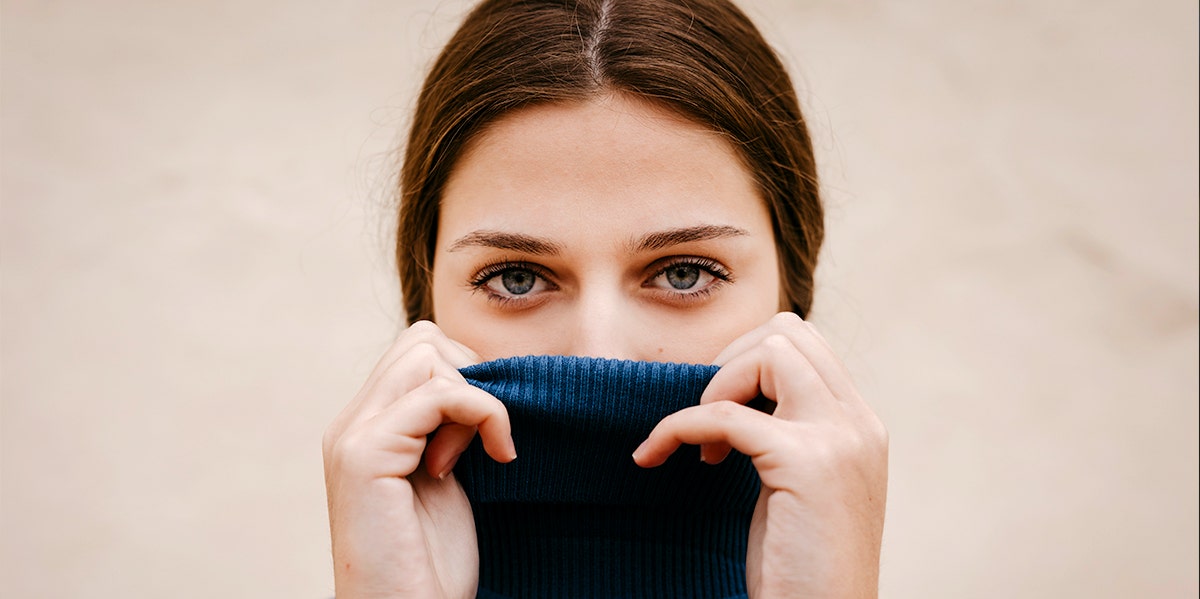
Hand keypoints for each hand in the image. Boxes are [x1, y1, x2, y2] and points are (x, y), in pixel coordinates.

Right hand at [322, 321, 515, 598]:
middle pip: (420, 339)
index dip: (468, 375)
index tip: (489, 432)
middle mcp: (349, 425)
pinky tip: (498, 456)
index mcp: (366, 428)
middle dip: (472, 376)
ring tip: (482, 454)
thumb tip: (483, 376)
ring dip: (476, 397)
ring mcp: (352, 437)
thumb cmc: (431, 565)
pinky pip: (440, 393)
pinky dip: (486, 413)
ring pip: (427, 354)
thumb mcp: (445, 478)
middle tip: (486, 438)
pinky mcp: (364, 455)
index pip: (418, 348)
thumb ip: (447, 429)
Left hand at [633, 312, 887, 597]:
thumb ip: (786, 436)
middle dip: (730, 361)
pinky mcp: (806, 463)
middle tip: (703, 416)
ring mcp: (839, 440)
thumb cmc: (798, 571)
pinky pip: (722, 413)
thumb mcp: (799, 489)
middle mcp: (859, 424)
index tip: (716, 411)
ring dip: (714, 386)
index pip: (805, 345)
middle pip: (789, 332)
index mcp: (861, 427)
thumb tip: (732, 393)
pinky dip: (677, 426)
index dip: (747, 363)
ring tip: (697, 445)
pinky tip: (655, 455)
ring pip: (769, 353)